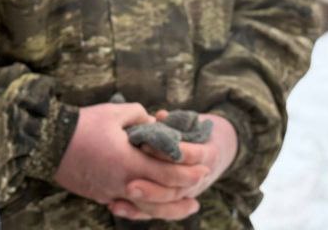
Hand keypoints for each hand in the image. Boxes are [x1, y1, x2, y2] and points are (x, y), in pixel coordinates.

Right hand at [54, 102, 207, 220]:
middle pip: (162, 197)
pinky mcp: (101, 196)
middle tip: (201, 185)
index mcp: (130, 163)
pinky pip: (130, 206)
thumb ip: (141, 116)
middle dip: (184, 192)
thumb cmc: (84, 125)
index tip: (205, 167)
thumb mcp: (117, 112)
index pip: (168, 173)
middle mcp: (123, 184)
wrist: (49, 145)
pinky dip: (147, 207)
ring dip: (169, 209)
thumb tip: (155, 123)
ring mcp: (111, 193)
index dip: (189, 172)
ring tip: (187, 207)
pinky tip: (155, 204)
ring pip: (146, 208)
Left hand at [111, 112, 238, 220]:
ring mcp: (188, 192)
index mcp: (209, 154)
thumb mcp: (191, 122)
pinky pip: (155, 210)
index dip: (166, 153)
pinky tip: (115, 206)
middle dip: (152, 189)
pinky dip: (135, 211)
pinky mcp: (173, 201)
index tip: (144, 146)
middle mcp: (200, 178)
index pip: (191, 157)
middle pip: (176, 190)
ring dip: (142, 204)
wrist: (212, 147)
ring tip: (117, 202)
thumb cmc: (197, 128)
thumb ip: (175, 121)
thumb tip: (160, 116)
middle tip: (129, 185)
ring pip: (166, 205)